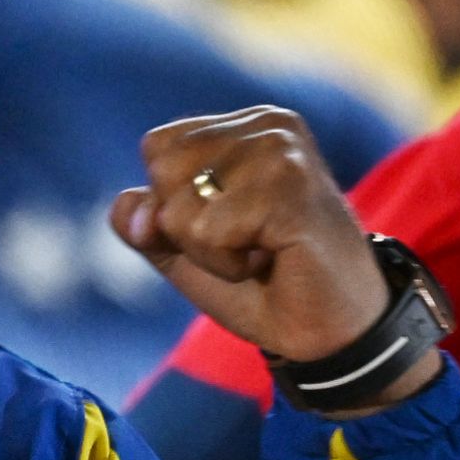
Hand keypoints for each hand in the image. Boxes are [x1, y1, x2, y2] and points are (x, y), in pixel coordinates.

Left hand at [110, 107, 437, 407]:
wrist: (330, 333)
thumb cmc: (265, 285)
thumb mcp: (189, 251)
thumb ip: (148, 223)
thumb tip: (128, 207)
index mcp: (245, 127)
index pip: (157, 148)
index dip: (171, 204)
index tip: (228, 227)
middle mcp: (268, 125)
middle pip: (161, 170)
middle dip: (188, 227)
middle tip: (247, 244)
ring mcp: (282, 150)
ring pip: (180, 205)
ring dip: (210, 251)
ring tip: (262, 251)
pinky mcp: (291, 188)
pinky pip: (208, 231)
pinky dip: (228, 263)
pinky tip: (274, 259)